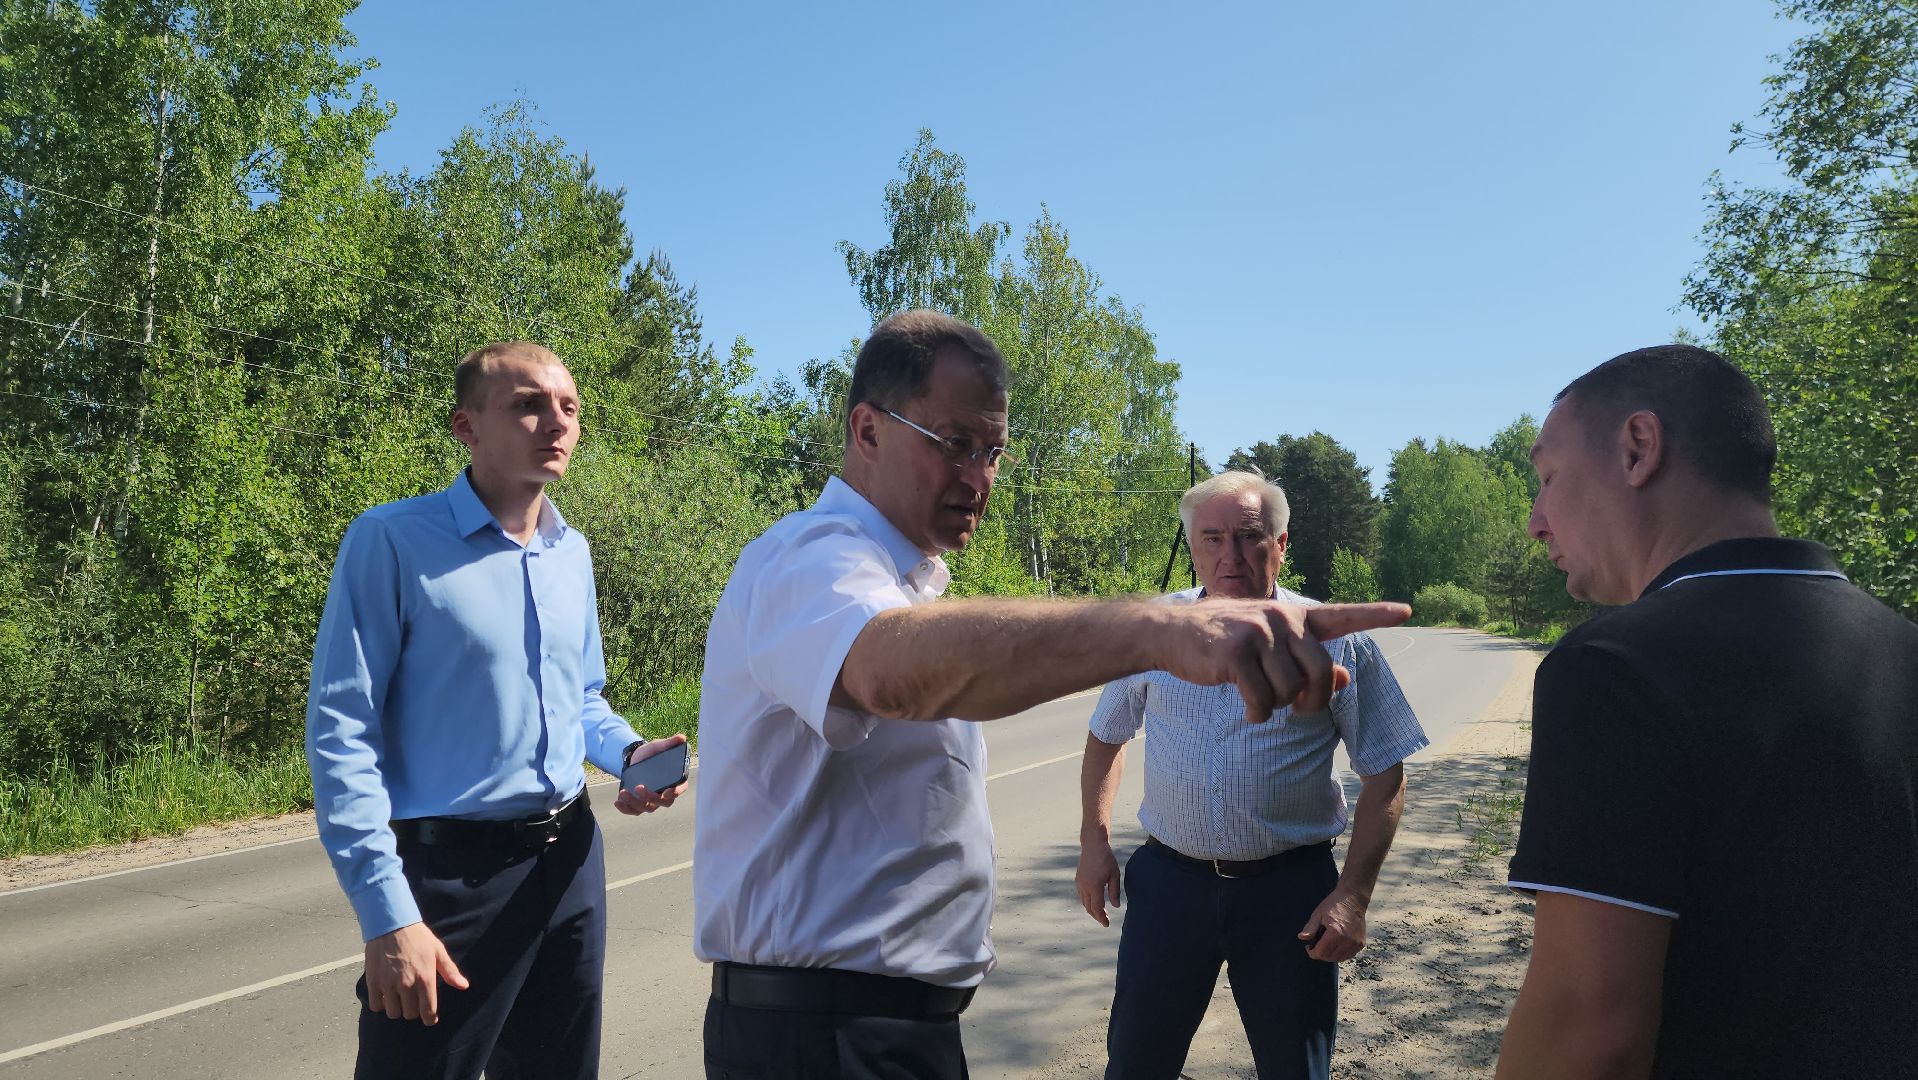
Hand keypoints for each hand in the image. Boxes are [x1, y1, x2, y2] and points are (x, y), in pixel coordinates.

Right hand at [363, 921, 467, 1024]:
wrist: (391, 924)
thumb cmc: (418, 938)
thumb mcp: (438, 951)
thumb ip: (450, 971)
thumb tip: (463, 986)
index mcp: (425, 979)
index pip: (428, 1012)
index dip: (430, 1018)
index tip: (430, 1017)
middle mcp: (407, 985)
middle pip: (410, 1014)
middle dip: (413, 1010)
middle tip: (413, 1000)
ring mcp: (388, 984)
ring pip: (393, 1013)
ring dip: (397, 1008)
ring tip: (399, 998)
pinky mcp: (373, 982)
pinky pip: (376, 1005)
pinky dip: (381, 1004)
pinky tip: (385, 996)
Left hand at [615, 733, 688, 815]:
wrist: (634, 759)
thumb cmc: (649, 754)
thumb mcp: (657, 746)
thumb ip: (669, 743)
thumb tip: (682, 738)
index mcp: (674, 780)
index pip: (680, 789)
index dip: (676, 792)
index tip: (667, 792)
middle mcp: (665, 793)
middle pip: (663, 802)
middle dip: (650, 797)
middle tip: (638, 787)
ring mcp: (652, 801)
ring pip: (647, 808)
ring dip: (634, 803)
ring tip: (623, 793)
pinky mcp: (639, 804)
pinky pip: (634, 811)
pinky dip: (626, 809)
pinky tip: (618, 802)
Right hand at [1076, 838, 1122, 926]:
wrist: (1093, 845)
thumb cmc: (1106, 859)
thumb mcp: (1115, 875)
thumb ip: (1114, 892)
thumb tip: (1115, 906)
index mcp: (1094, 886)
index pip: (1097, 908)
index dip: (1102, 918)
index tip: (1107, 924)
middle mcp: (1084, 886)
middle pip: (1089, 908)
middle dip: (1097, 916)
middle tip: (1105, 921)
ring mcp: (1079, 883)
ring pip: (1084, 902)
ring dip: (1091, 910)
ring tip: (1100, 913)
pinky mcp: (1078, 879)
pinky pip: (1081, 895)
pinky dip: (1087, 902)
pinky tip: (1094, 901)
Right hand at [1164, 601, 1410, 722]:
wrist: (1172, 634)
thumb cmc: (1224, 642)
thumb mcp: (1268, 647)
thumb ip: (1306, 661)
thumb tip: (1344, 677)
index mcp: (1294, 616)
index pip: (1342, 615)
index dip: (1376, 615)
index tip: (1407, 611)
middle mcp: (1282, 619)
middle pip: (1321, 673)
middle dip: (1312, 702)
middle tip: (1297, 710)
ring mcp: (1260, 633)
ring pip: (1290, 692)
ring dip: (1276, 707)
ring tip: (1257, 697)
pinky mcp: (1237, 652)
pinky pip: (1262, 700)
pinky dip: (1256, 714)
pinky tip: (1245, 707)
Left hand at [1298, 887, 1368, 962]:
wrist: (1353, 898)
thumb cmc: (1334, 904)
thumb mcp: (1318, 914)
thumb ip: (1310, 928)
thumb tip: (1301, 938)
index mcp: (1335, 933)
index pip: (1321, 953)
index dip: (1312, 953)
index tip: (1309, 947)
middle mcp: (1347, 940)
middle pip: (1330, 957)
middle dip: (1320, 954)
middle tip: (1316, 946)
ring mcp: (1355, 943)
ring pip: (1340, 958)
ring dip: (1330, 956)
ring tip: (1326, 946)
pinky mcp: (1361, 943)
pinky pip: (1349, 955)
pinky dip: (1341, 954)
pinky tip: (1336, 946)